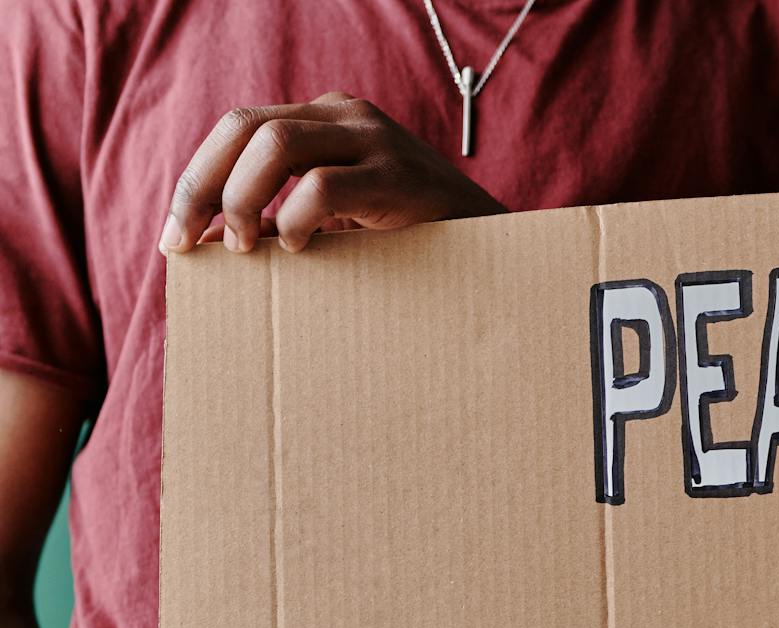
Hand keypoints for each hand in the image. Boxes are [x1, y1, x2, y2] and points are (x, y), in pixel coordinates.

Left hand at [159, 92, 505, 256]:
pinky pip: (323, 184)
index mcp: (326, 118)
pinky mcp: (399, 176)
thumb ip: (283, 212)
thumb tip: (211, 239)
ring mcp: (375, 139)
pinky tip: (299, 247)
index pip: (236, 129)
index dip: (194, 179)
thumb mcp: (338, 215)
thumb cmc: (410, 239)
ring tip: (244, 246)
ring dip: (241, 199)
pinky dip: (295, 219)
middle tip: (188, 241)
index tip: (175, 237)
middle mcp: (346, 115)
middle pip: (243, 126)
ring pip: (275, 144)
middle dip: (202, 186)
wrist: (493, 252)